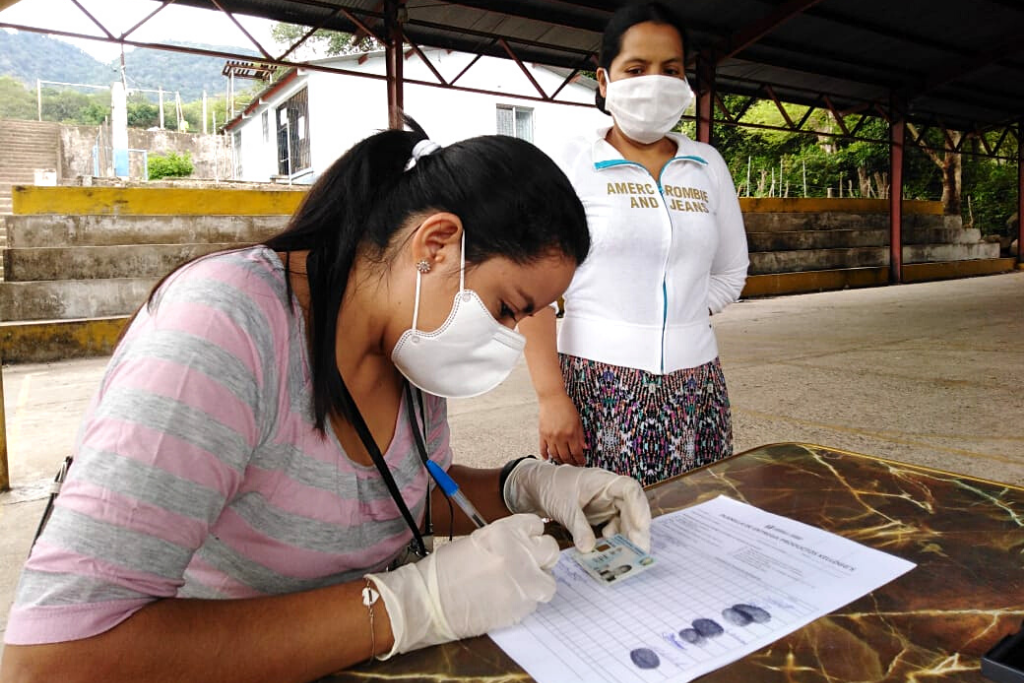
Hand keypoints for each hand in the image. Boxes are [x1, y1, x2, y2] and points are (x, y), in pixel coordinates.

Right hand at [366, 514, 557, 657]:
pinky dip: (525, 602)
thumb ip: (504, 540)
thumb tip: (521, 544)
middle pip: (550, 549)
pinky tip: (507, 600)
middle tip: (528, 564)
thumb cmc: (444, 571)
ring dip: (537, 582)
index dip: (530, 534)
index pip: (535, 524)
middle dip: (541, 557)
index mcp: (504, 532)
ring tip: (518, 586)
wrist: (428, 602)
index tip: (526, 541)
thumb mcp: (476, 541)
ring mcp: (522, 582)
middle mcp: (518, 553)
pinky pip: (535, 603)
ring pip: (549, 580)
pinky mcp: (520, 608)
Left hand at [504, 459, 651, 552]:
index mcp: (604, 481)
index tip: (641, 527)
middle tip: (638, 551)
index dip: (639, 507)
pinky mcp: (601, 517)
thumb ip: (578, 527)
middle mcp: (610, 492)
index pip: (630, 490)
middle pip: (632, 509)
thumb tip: (589, 550)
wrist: (537, 488)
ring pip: (625, 522)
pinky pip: (613, 530)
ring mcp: (606, 505)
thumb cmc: (551, 487)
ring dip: (627, 538)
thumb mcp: (564, 507)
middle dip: (636, 530)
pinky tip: (609, 551)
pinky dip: (614, 541)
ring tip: (627, 556)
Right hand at [537, 393, 586, 465]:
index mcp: (571, 433)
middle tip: (574, 464)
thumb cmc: (566, 407)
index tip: (582, 462)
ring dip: (559, 461)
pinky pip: (543, 448)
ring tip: (563, 462)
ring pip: (554, 455)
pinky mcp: (542, 434)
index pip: (576, 452)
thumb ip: (581, 435)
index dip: (580, 460)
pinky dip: (545, 455)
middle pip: (565, 456)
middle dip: (571, 463)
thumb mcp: (578, 420)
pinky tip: (548, 458)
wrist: (552, 398)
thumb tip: (584, 447)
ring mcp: (550, 436)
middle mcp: (560, 437)